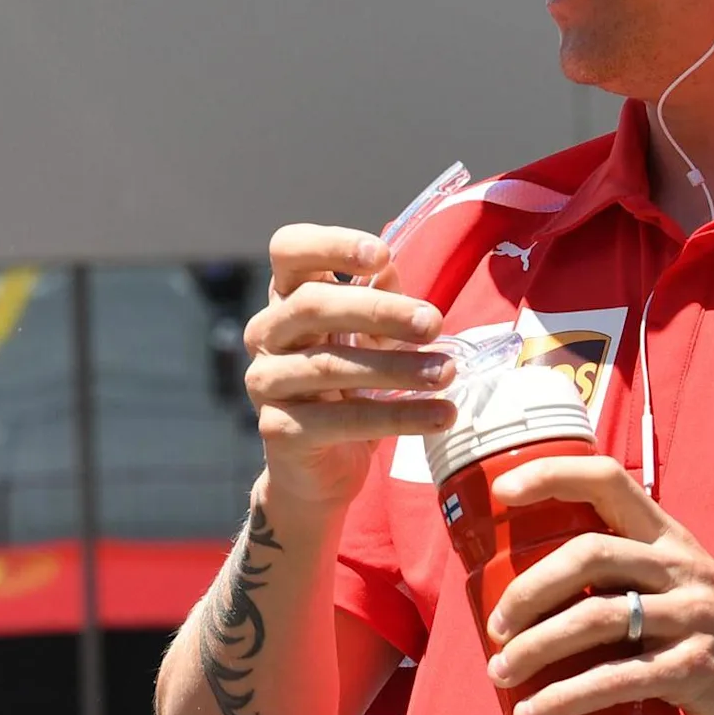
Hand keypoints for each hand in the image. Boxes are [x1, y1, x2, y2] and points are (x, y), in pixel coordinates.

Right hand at [242, 224, 457, 517]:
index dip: (330, 245)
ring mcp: (266, 382)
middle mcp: (266, 334)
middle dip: (379, 311)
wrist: (321, 470)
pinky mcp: (278, 429)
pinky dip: (397, 417)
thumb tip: (389, 270)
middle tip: (434, 323)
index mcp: (286, 298)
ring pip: (330, 365)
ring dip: (397, 368)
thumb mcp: (368, 338)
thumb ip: (378, 302)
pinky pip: (342, 420)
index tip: (381, 255)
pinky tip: (439, 416)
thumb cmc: (348, 390)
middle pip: (313, 305)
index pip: (289, 250)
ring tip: (447, 374)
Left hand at [476, 456, 713, 714]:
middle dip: (527, 589)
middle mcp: (681, 569)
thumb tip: (546, 596)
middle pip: (587, 553)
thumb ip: (635, 579)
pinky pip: (616, 680)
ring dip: (534, 647)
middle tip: (495, 626)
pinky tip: (533, 713)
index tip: (504, 492)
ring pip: (594, 617)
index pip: (609, 481)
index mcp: (673, 540)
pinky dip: (565, 698)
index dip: (552, 475)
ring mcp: (691, 618)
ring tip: (502, 672)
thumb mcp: (689, 588)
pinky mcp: (695, 671)